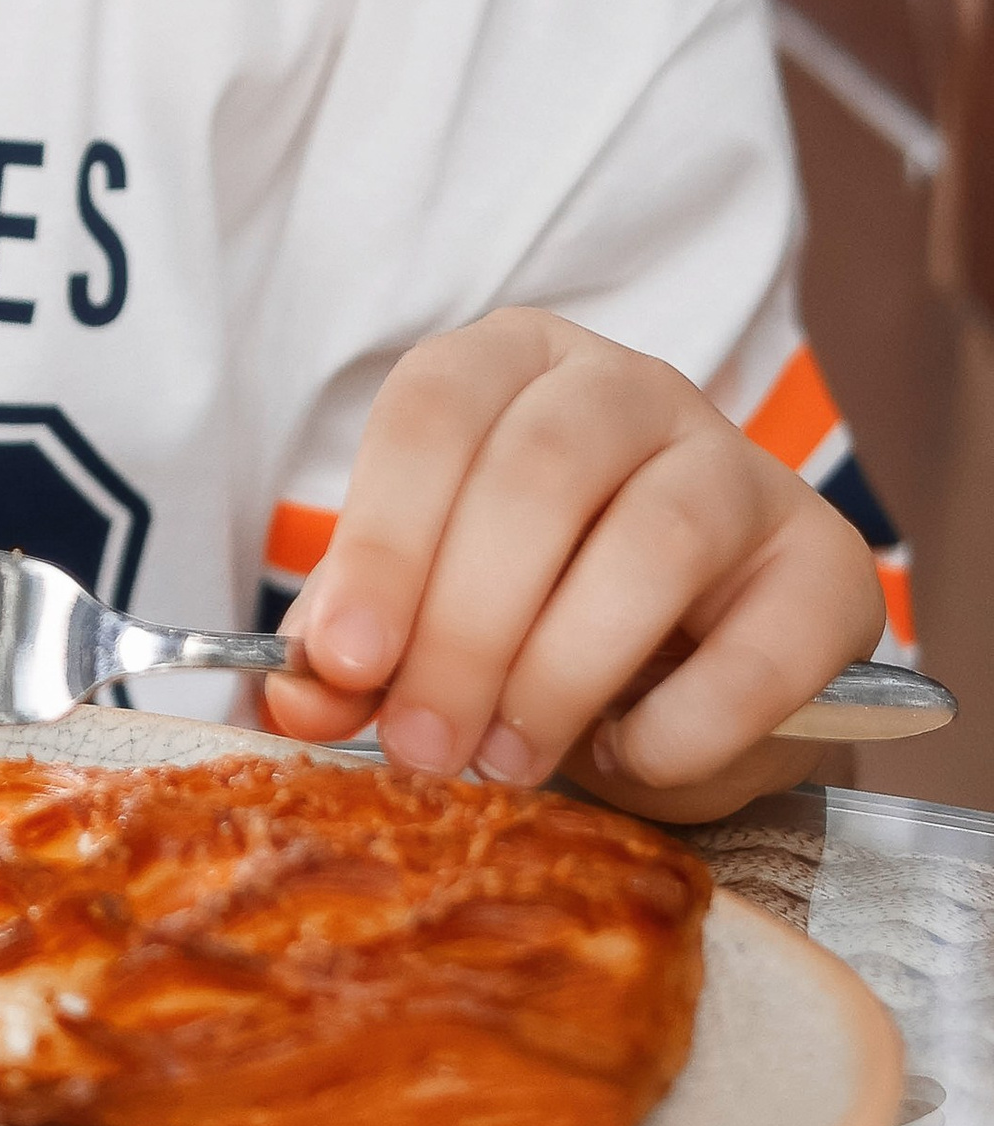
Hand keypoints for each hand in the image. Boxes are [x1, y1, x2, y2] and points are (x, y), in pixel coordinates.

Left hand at [264, 310, 884, 823]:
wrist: (694, 677)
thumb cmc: (537, 613)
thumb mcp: (430, 613)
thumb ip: (358, 645)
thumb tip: (299, 698)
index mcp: (512, 365)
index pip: (436, 410)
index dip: (385, 539)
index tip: (348, 660)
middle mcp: (629, 387)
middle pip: (540, 474)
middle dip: (465, 627)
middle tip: (424, 743)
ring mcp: (741, 465)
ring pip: (653, 541)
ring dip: (563, 672)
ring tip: (509, 760)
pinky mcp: (827, 567)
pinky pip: (763, 646)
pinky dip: (686, 724)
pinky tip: (631, 757)